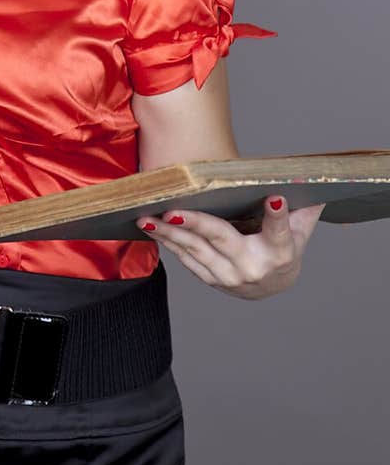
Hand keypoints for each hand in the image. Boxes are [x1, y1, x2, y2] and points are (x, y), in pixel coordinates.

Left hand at [136, 196, 326, 298]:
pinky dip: (169, 243)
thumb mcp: (300, 230)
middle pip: (222, 239)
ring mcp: (229, 277)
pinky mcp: (211, 280)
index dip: (277, 215)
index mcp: (280, 252)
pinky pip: (187, 259)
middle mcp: (252, 267)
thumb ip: (303, 208)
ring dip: (168, 234)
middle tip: (171, 211)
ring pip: (195, 251)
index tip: (274, 198)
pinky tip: (152, 229)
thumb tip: (316, 178)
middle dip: (195, 224)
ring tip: (147, 219)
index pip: (279, 230)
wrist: (273, 286)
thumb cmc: (285, 249)